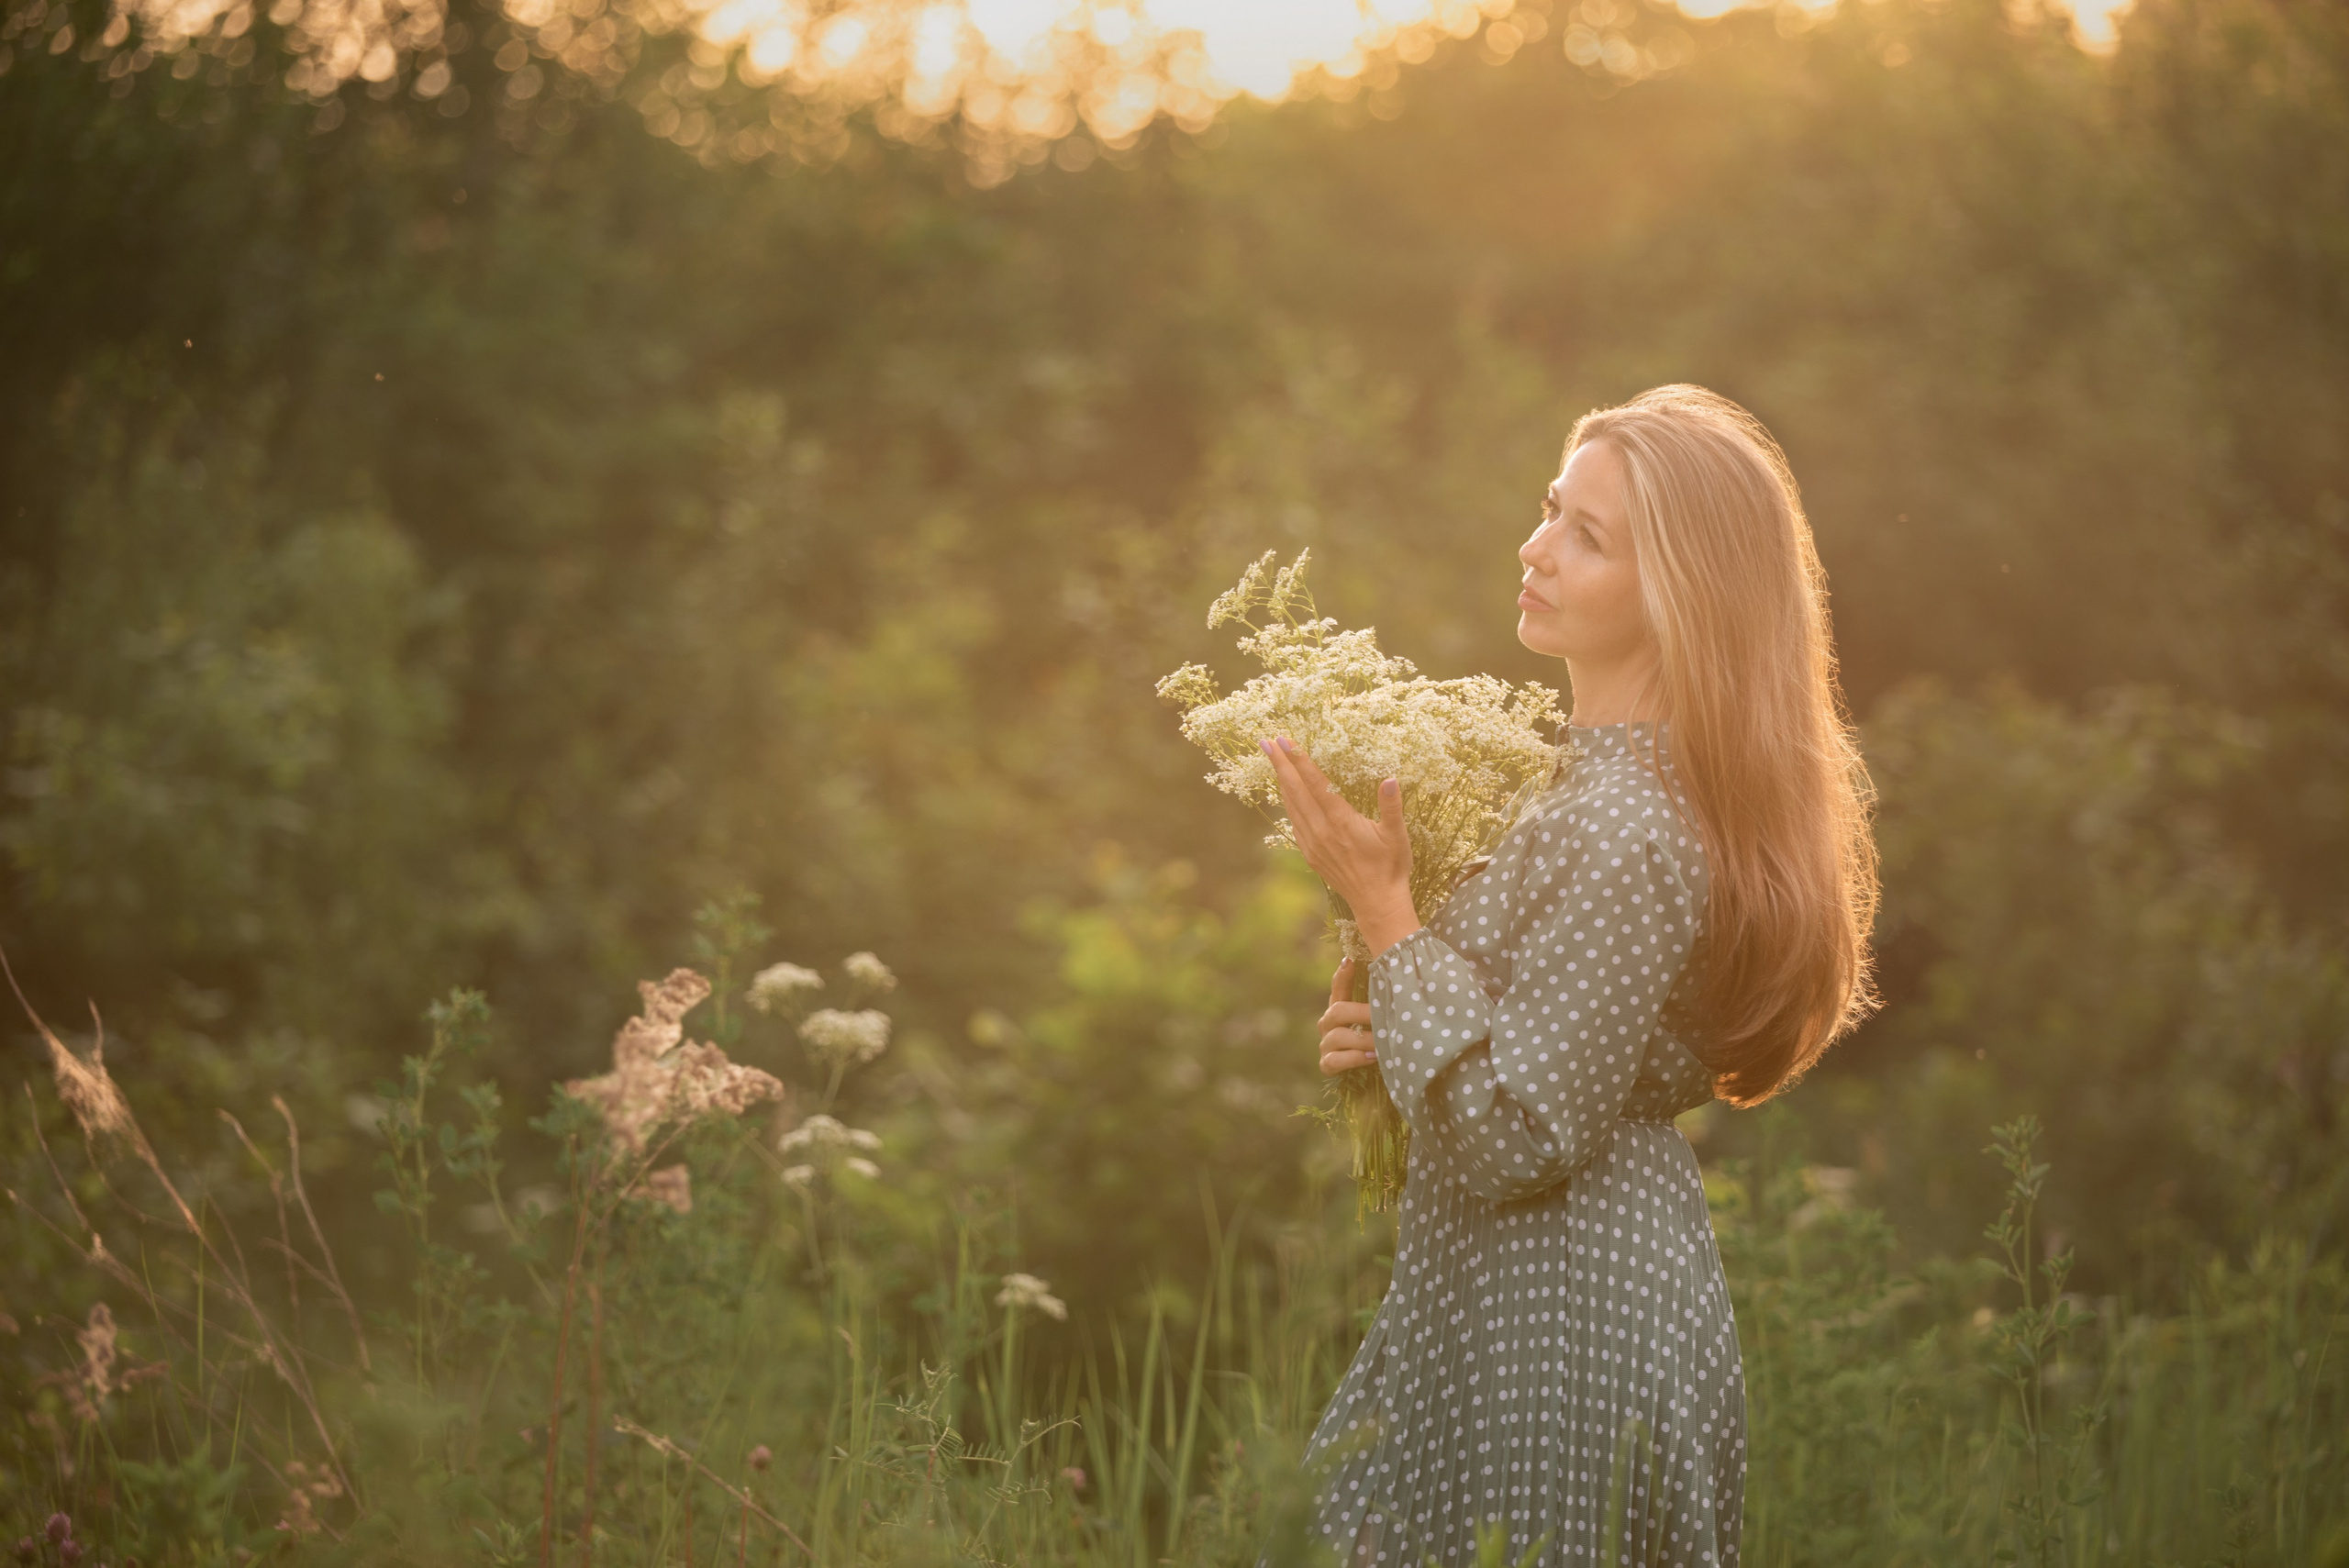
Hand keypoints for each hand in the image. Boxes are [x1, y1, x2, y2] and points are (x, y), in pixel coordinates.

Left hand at [1261, 735, 1419, 952]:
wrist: (1377, 903)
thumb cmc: (1391, 867)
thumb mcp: (1397, 835)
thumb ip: (1391, 806)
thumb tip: (1390, 779)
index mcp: (1341, 822)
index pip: (1316, 784)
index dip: (1300, 761)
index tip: (1285, 741)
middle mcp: (1322, 831)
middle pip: (1295, 791)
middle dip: (1280, 765)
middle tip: (1265, 742)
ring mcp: (1313, 844)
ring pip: (1291, 806)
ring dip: (1281, 781)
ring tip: (1273, 761)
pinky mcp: (1310, 854)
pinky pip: (1294, 823)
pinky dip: (1288, 804)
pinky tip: (1286, 794)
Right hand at [1317, 958, 1375, 1075]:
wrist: (1372, 1080)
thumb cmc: (1379, 1044)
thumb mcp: (1381, 1023)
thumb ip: (1384, 1006)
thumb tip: (1404, 980)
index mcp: (1340, 1009)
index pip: (1338, 987)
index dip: (1342, 975)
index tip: (1349, 961)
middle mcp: (1328, 1024)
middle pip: (1337, 1011)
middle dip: (1362, 1014)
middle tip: (1382, 1017)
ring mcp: (1325, 1045)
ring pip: (1337, 1036)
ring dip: (1363, 1040)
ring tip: (1382, 1043)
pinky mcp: (1326, 1064)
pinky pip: (1335, 1060)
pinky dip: (1355, 1058)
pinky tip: (1372, 1058)